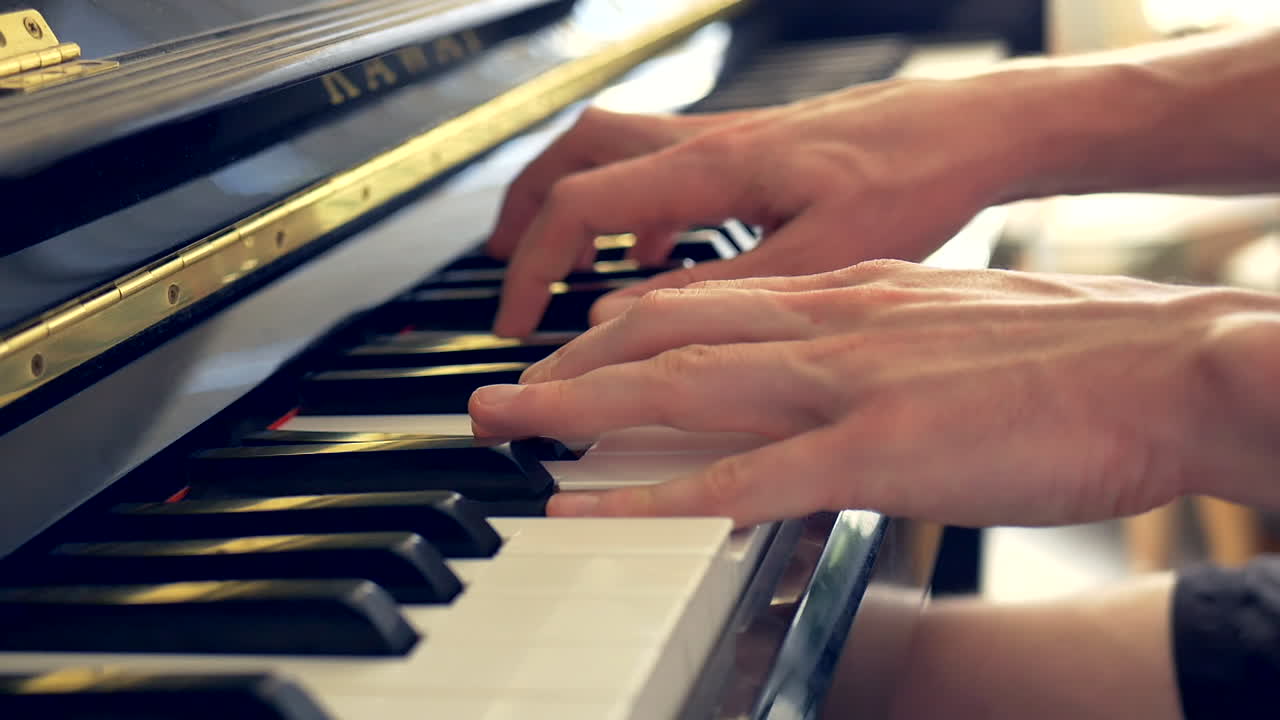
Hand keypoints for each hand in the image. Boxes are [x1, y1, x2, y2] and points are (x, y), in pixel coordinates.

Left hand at [470, 261, 1279, 527]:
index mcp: (852, 297)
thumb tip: (831, 387)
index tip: (574, 352)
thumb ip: (875, 352)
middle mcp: (831, 324)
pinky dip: (652, 493)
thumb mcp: (948, 333)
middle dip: (569, 359)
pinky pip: (739, 477)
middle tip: (503, 390)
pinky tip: (592, 504)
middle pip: (666, 329)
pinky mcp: (877, 450)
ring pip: (680, 385)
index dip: (622, 327)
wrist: (1171, 365)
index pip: (706, 300)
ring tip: (510, 425)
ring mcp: (846, 384)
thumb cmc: (1076, 360)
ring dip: (580, 405)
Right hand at [486, 76, 1029, 336]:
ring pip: (614, 153)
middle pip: (576, 153)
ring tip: (563, 264)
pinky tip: (657, 254)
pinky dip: (635, 210)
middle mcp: (707, 142)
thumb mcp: (816, 261)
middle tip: (506, 270)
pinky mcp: (753, 150)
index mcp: (710, 168)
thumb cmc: (913, 181)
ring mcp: (727, 140)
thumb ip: (714, 290)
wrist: (972, 130)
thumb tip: (624, 313)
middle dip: (526, 211)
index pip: (580, 205)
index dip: (531, 264)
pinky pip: (663, 167)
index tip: (515, 320)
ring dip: (574, 204)